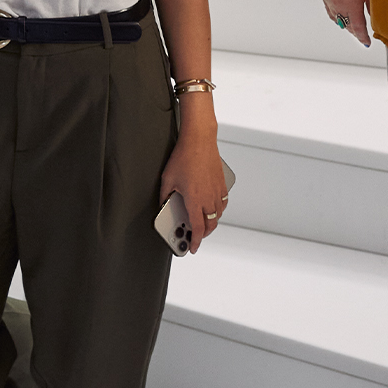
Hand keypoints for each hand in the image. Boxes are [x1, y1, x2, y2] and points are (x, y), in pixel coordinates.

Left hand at [159, 134, 228, 251]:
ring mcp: (218, 191)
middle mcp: (209, 198)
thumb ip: (165, 197)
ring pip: (218, 214)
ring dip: (211, 222)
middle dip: (203, 234)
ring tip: (203, 222)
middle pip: (210, 225)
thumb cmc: (184, 157)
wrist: (199, 140)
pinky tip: (212, 207)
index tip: (192, 248)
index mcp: (195, 200)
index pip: (197, 229)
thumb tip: (164, 205)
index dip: (195, 242)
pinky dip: (218, 209)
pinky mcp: (222, 183)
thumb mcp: (167, 179)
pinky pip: (223, 203)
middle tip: (195, 235)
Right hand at [320, 0, 372, 46]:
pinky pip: (329, 7)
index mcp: (350, 6)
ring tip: (350, 24)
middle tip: (361, 35)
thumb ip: (372, 2)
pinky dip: (335, 12)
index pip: (357, 28)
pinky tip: (339, 9)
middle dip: (353, 31)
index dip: (363, 37)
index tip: (367, 42)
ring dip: (343, 22)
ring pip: (334, 16)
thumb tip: (375, 13)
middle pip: (344, 24)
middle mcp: (336, 4)